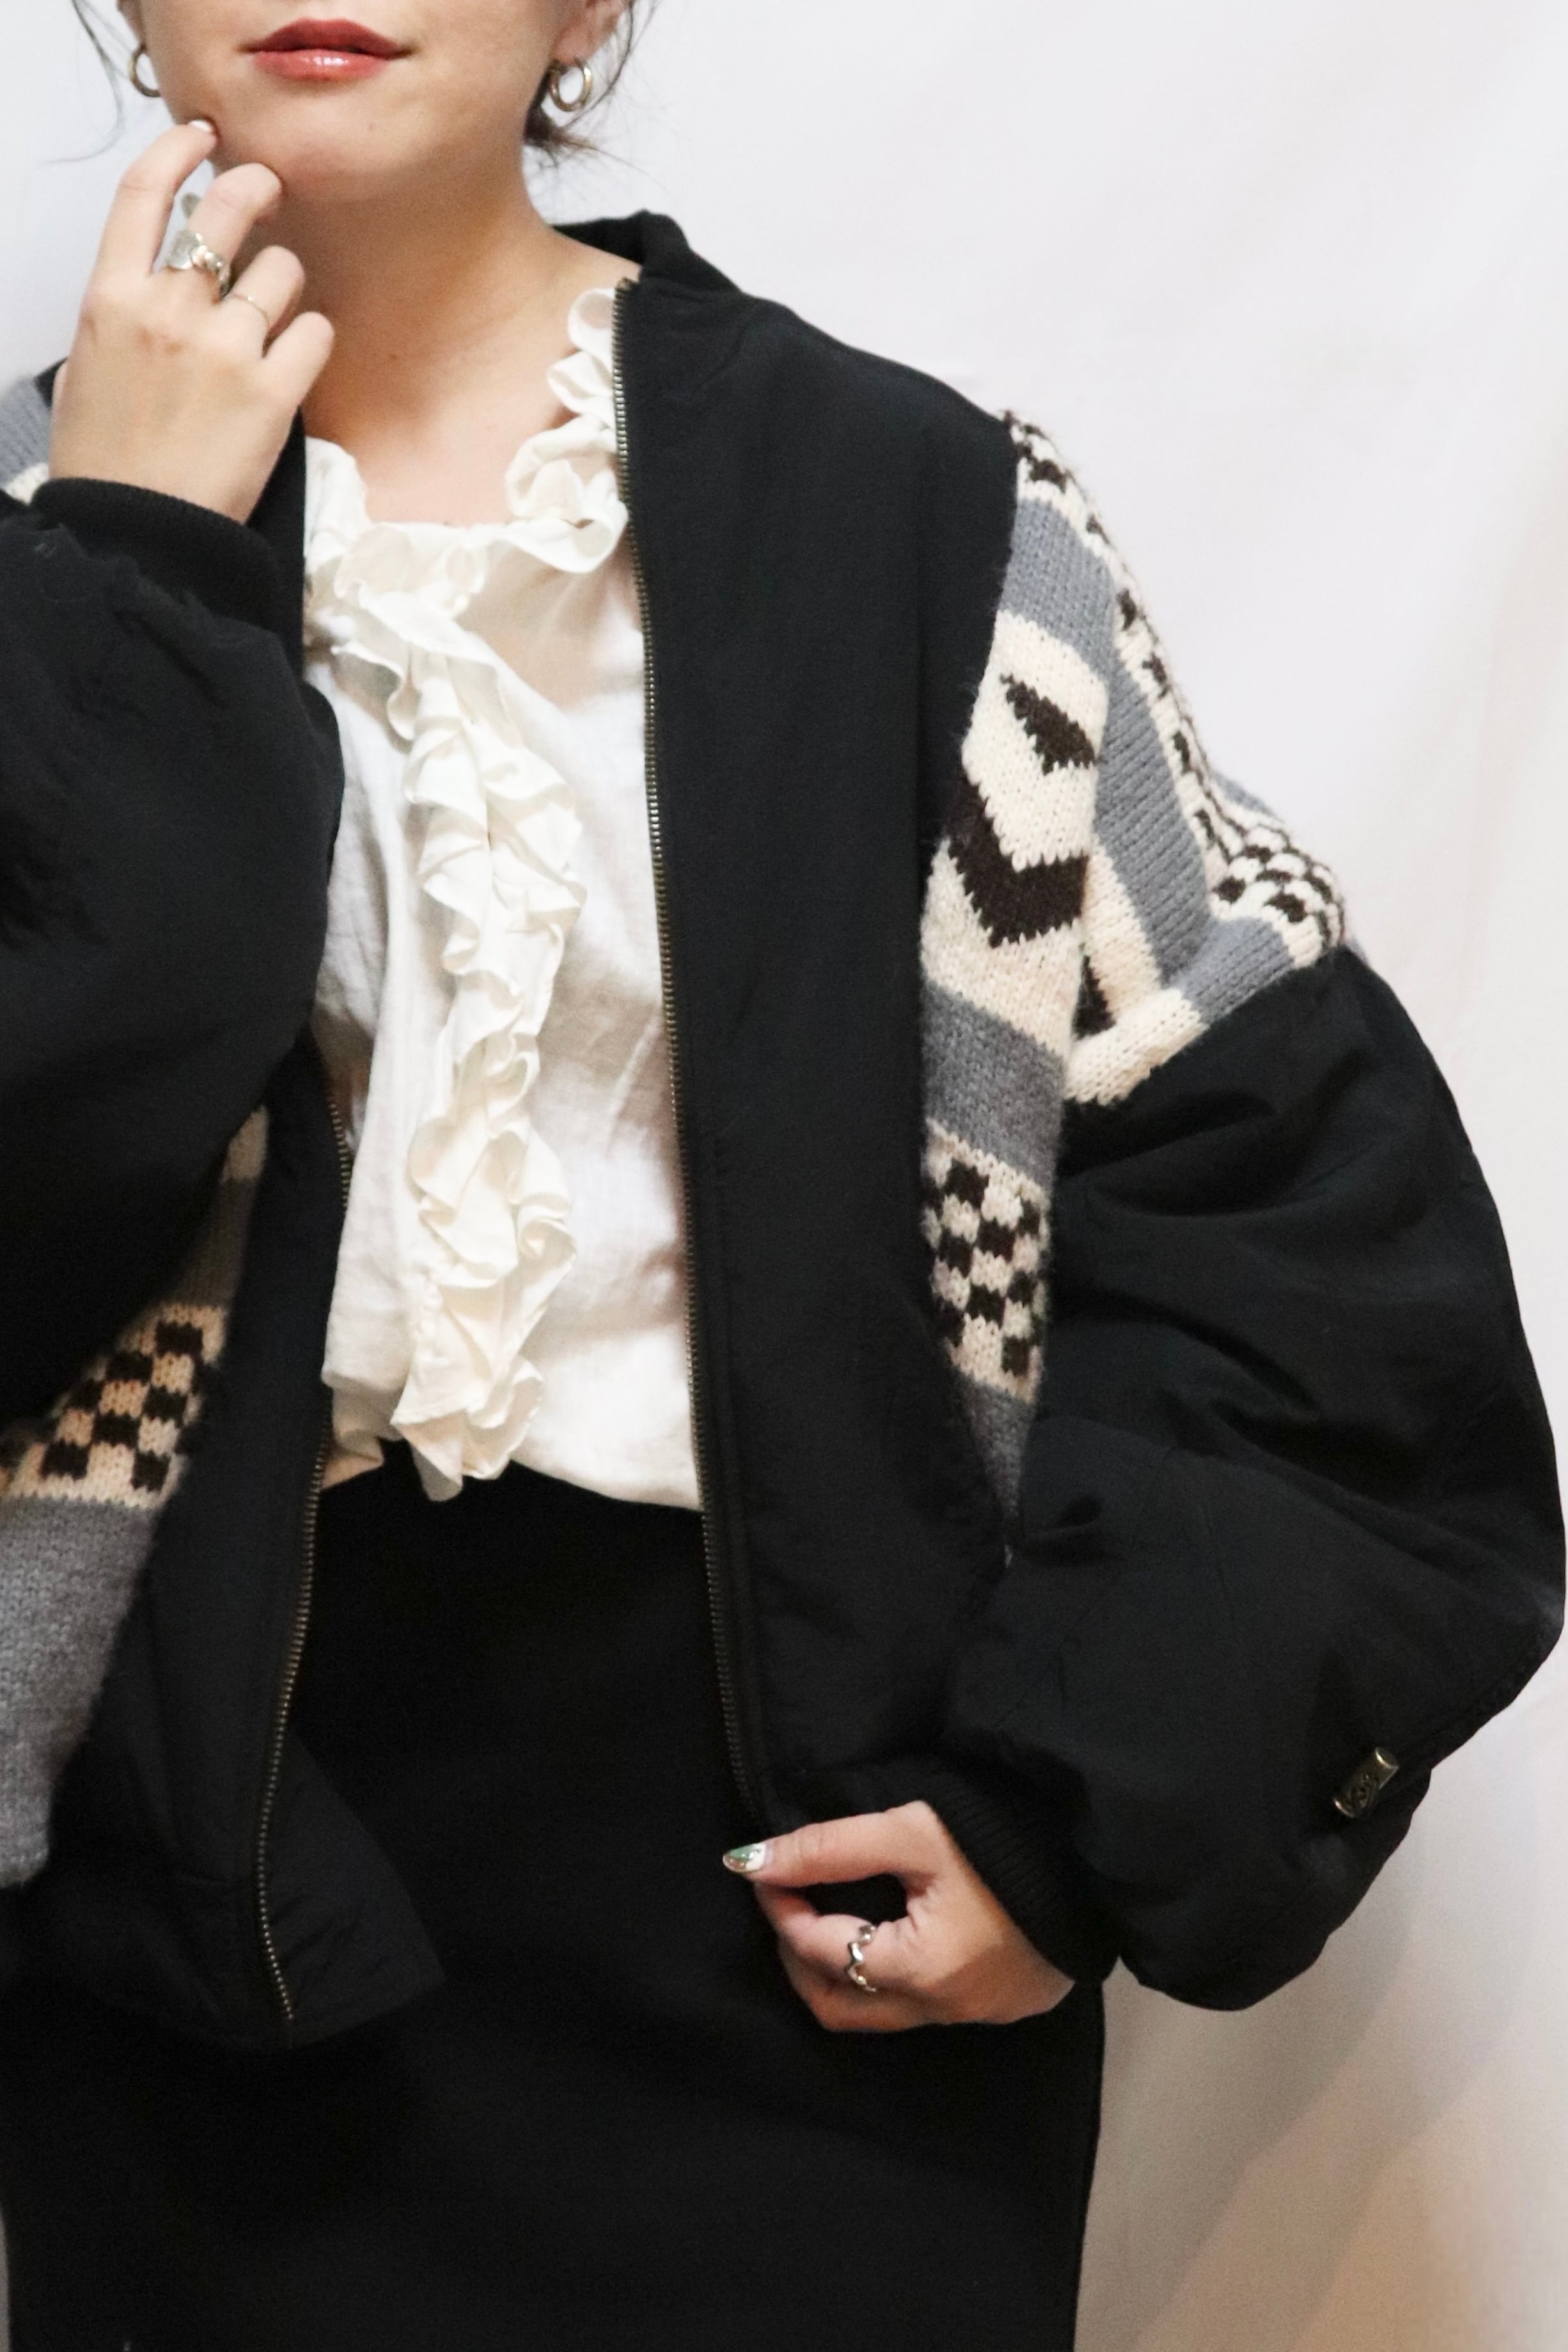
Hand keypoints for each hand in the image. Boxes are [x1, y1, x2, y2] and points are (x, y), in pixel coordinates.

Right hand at [50, 122, 333, 523]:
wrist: (138, 535)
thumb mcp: (88, 370)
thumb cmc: (108, 462)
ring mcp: (223, 349)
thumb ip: (122, 315)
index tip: (204, 137)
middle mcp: (168, 311)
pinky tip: (296, 360)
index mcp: (111, 299)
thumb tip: (152, 285)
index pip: (143, 193)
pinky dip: (313, 338)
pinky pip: (316, 332)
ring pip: (282, 272)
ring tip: (275, 318)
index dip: (177, 149)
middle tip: (270, 194)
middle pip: (226, 212)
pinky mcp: (272, 393)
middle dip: (256, 190)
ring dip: (286, 285)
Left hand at [727, 1800, 1073, 2032]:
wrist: (1102, 1858)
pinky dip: (883, 1975)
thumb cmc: (1006, 1841)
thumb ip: (831, 1847)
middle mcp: (942, 2009)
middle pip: (837, 2007)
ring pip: (876, 2014)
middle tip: (786, 1902)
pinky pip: (916, 2006)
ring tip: (828, 1913)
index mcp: (920, 1971)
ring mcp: (972, 2014)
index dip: (781, 1906)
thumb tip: (751, 1861)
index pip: (819, 1949)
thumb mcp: (913, 1831)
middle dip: (799, 1956)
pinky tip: (883, 1929)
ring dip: (838, 1970)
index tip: (764, 1868)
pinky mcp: (995, 2005)